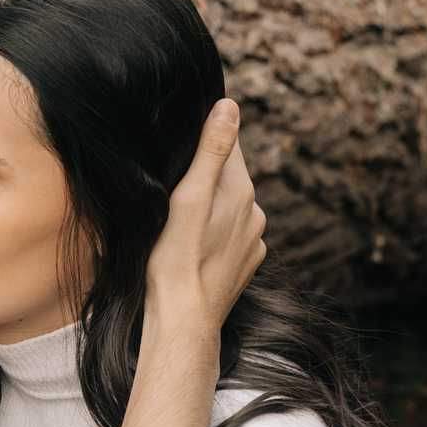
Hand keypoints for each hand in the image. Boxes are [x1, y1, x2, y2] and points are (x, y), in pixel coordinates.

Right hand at [146, 98, 265, 329]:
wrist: (184, 319)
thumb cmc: (176, 259)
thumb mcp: (187, 198)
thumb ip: (211, 151)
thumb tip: (229, 106)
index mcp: (241, 191)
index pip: (228, 145)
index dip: (204, 139)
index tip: (182, 145)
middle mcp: (255, 214)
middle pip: (228, 179)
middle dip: (204, 178)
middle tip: (171, 191)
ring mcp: (253, 242)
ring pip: (229, 210)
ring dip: (209, 209)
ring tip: (178, 224)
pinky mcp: (245, 265)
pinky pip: (229, 237)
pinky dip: (213, 236)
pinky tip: (192, 248)